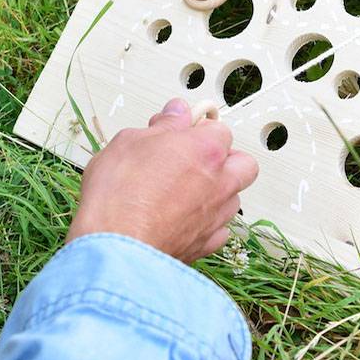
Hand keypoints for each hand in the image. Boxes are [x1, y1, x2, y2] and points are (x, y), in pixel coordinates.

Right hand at [66, 98, 257, 262]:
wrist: (116, 246)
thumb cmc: (119, 194)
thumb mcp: (130, 141)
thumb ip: (163, 126)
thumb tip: (176, 113)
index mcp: (206, 150)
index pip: (219, 129)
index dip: (198, 129)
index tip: (180, 131)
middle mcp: (220, 182)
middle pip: (244, 164)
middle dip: (226, 159)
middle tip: (196, 160)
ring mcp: (216, 216)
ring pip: (234, 198)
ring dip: (218, 192)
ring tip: (187, 192)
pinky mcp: (206, 245)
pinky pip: (220, 230)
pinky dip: (207, 224)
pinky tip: (185, 220)